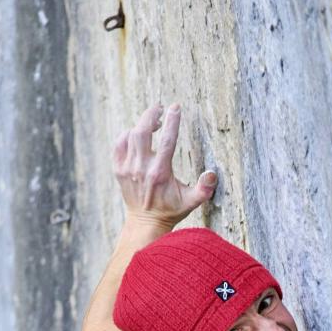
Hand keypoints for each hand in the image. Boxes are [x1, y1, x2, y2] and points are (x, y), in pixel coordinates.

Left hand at [112, 101, 216, 226]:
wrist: (145, 223)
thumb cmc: (171, 210)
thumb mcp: (191, 202)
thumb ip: (204, 189)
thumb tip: (213, 174)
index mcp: (160, 173)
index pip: (167, 141)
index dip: (172, 121)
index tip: (176, 107)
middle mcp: (142, 169)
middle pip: (142, 131)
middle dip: (151, 115)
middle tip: (160, 108)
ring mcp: (127, 169)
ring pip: (130, 135)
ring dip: (141, 124)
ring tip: (153, 122)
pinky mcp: (118, 170)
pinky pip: (119, 143)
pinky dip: (126, 135)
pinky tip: (136, 135)